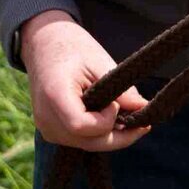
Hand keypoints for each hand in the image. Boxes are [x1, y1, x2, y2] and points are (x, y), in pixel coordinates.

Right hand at [19, 10, 150, 151]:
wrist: (44, 44)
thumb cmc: (72, 48)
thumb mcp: (99, 62)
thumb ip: (120, 89)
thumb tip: (144, 108)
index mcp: (55, 95)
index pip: (81, 125)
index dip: (105, 120)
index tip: (116, 103)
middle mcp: (46, 118)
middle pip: (87, 142)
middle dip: (118, 137)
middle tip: (143, 125)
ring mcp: (46, 127)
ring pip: (85, 145)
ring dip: (109, 137)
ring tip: (129, 120)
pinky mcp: (50, 131)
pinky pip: (78, 140)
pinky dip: (97, 134)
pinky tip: (112, 121)